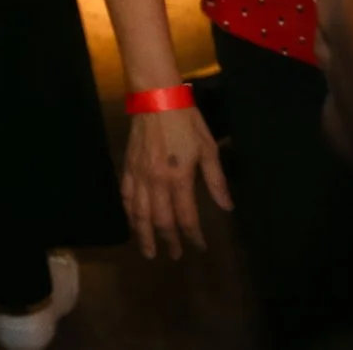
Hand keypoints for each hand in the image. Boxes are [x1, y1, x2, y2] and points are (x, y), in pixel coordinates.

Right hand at [121, 104, 233, 258]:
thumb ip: (216, 180)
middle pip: (161, 220)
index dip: (193, 236)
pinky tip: (132, 221)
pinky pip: (125, 196)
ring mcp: (139, 175)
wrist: (156, 97)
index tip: (200, 246)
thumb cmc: (186, 121)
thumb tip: (227, 207)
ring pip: (138, 213)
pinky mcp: (127, 167)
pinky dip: (128, 212)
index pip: (186, 217)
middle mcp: (156, 182)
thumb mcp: (208, 148)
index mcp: (179, 178)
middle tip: (174, 256)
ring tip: (148, 251)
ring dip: (144, 235)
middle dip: (168, 241)